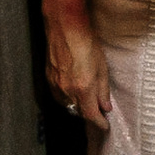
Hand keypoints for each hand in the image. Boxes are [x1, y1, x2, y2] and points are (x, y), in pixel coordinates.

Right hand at [45, 11, 112, 129]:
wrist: (65, 28)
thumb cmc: (87, 43)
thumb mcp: (102, 67)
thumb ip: (103, 90)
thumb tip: (106, 106)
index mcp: (83, 88)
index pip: (91, 115)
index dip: (99, 123)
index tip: (105, 126)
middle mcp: (68, 90)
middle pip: (79, 111)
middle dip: (89, 113)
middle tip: (98, 110)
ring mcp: (56, 85)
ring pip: (67, 105)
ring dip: (77, 106)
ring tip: (86, 99)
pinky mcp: (48, 78)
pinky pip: (58, 96)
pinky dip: (66, 98)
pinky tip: (72, 91)